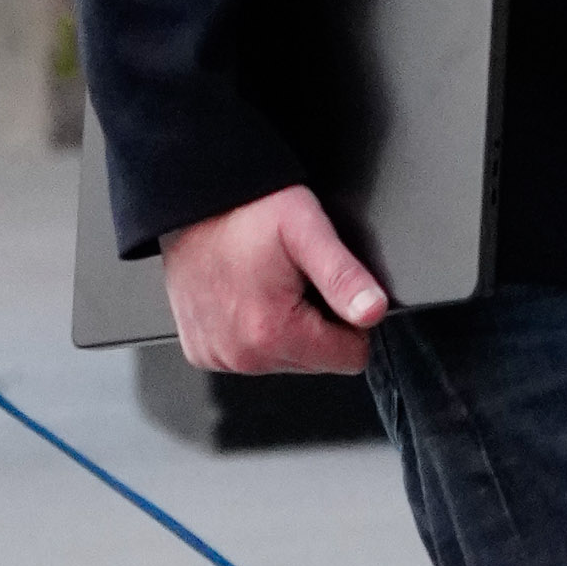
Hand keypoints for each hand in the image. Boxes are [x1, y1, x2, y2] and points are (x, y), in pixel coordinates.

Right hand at [160, 184, 389, 375]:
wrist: (194, 204)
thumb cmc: (246, 211)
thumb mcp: (308, 230)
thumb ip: (345, 276)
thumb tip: (372, 311)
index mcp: (270, 334)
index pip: (350, 357)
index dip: (351, 321)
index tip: (326, 289)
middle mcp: (240, 355)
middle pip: (318, 361)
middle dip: (317, 324)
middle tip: (295, 281)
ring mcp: (217, 356)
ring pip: (287, 360)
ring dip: (287, 327)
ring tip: (269, 285)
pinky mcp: (203, 352)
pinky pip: (252, 355)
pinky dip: (257, 331)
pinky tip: (249, 295)